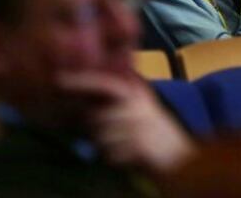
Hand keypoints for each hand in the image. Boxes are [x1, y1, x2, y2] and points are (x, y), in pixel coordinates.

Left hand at [57, 71, 193, 172]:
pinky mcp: (140, 146)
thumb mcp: (140, 107)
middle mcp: (137, 106)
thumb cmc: (154, 133)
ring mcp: (139, 126)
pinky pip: (111, 155)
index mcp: (136, 93)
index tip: (59, 79)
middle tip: (118, 136)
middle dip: (99, 131)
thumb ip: (118, 99)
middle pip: (96, 118)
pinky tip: (131, 156)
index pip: (104, 83)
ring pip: (101, 139)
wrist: (180, 156)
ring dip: (108, 147)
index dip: (81, 81)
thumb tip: (85, 96)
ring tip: (127, 146)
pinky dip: (117, 160)